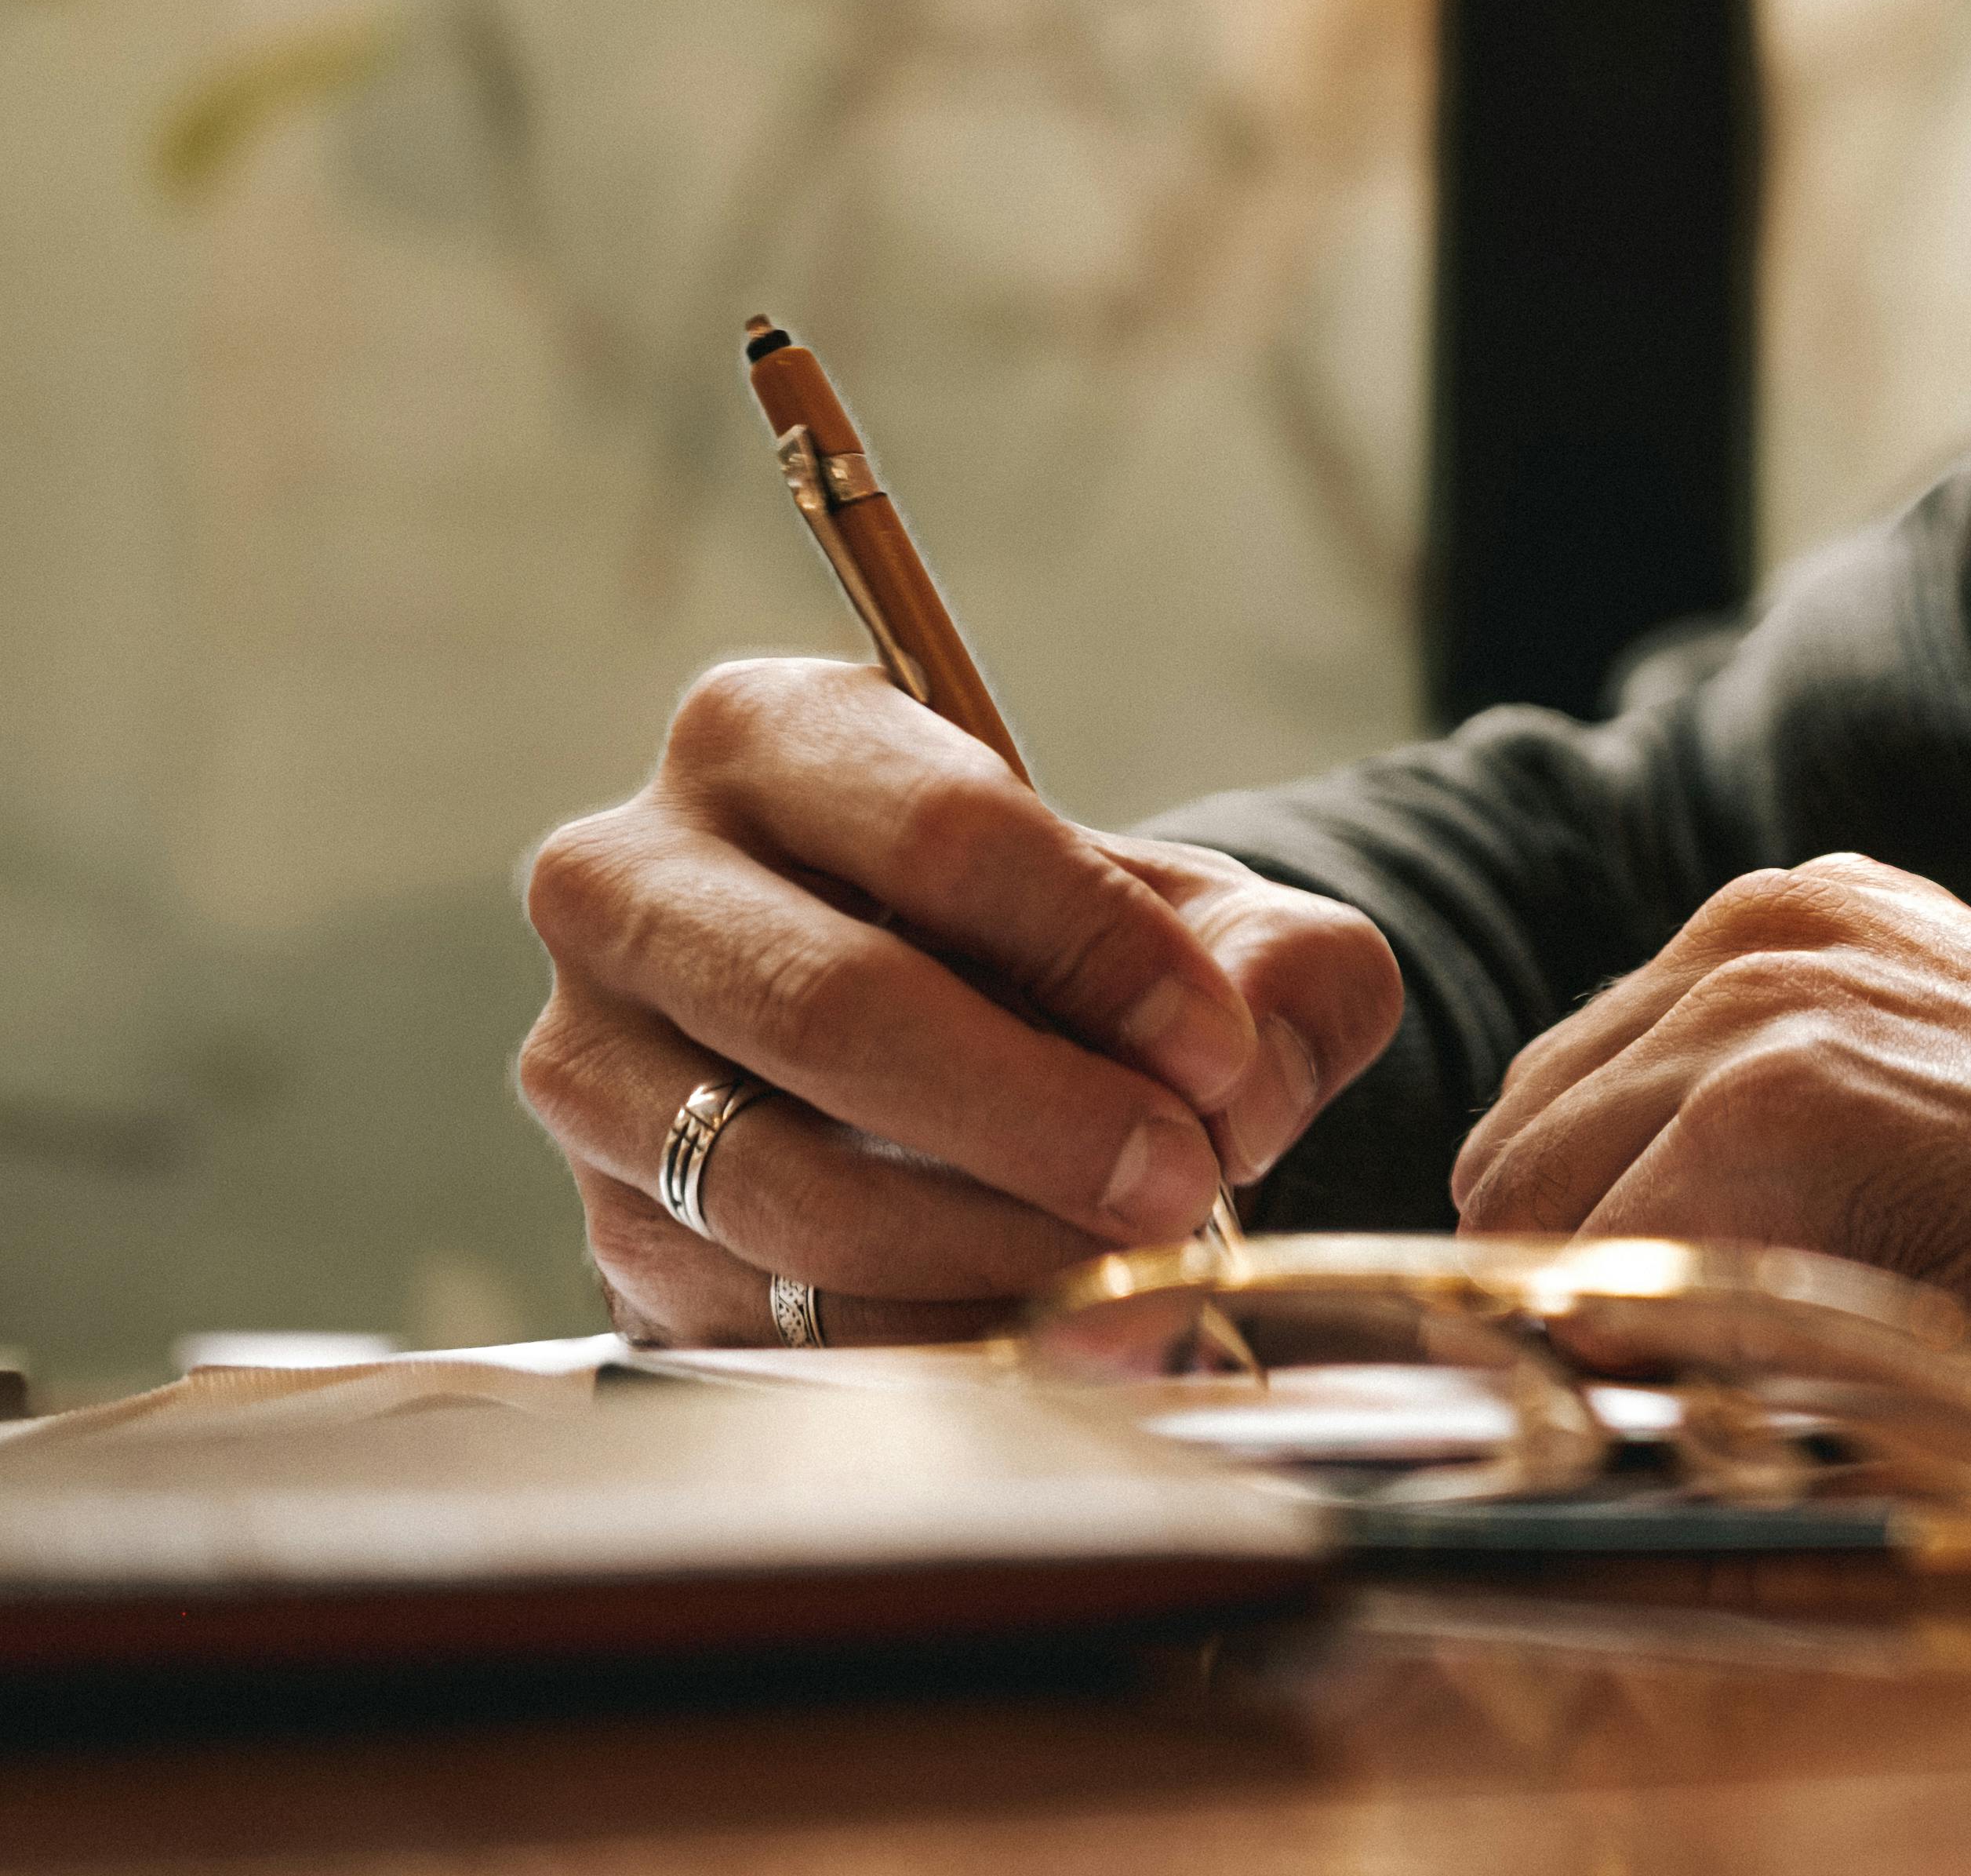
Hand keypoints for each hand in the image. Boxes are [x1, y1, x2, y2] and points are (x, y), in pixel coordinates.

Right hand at [517, 657, 1402, 1345]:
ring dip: (986, 1242)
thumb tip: (1248, 1080)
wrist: (949, 1061)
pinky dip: (924, 1334)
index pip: (939, 830)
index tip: (1219, 1050)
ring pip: (782, 1180)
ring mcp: (592, 1067)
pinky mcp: (612, 1230)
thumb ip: (1278, 965)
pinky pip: (762, 1309)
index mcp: (771, 736)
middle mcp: (632, 884)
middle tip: (1183, 1180)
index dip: (1097, 945)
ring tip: (1131, 1259)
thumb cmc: (1067, 958)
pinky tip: (1040, 1326)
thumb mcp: (1197, 917)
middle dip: (1036, 1113)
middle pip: (831, 1003)